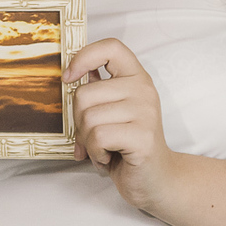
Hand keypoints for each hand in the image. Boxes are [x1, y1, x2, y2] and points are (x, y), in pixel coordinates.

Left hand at [63, 37, 176, 210]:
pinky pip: (98, 137)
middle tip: (95, 137)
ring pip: (88, 118)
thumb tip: (72, 74)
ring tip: (105, 148)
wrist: (155, 178)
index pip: (111, 47)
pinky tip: (109, 157)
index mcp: (136, 77)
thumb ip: (98, 91)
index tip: (69, 77)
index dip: (84, 57)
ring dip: (88, 142)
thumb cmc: (127, 145)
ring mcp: (146, 111)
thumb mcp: (112, 112)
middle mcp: (143, 89)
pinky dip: (96, 153)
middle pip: (84, 94)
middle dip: (79, 122)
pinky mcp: (142, 136)